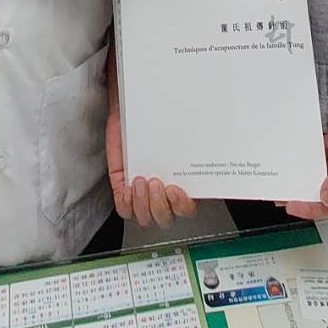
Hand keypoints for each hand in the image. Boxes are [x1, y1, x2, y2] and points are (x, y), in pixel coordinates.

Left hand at [106, 108, 197, 227]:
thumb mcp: (172, 129)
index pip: (188, 207)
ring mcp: (142, 193)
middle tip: (157, 183)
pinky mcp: (123, 188)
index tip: (176, 189)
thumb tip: (204, 136)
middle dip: (160, 206)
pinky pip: (125, 209)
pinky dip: (127, 203)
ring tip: (141, 181)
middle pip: (166, 218)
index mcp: (180, 182)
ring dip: (144, 204)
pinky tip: (128, 189)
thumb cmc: (153, 118)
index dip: (183, 205)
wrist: (129, 108)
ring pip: (146, 217)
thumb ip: (186, 139)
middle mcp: (161, 192)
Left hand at [279, 63, 327, 219]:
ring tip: (286, 172)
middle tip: (283, 191)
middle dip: (304, 191)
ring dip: (305, 171)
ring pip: (322, 169)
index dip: (312, 207)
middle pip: (326, 188)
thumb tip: (327, 198)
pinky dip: (309, 151)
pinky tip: (297, 151)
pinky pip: (321, 149)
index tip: (292, 206)